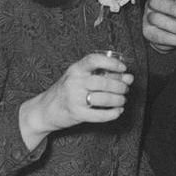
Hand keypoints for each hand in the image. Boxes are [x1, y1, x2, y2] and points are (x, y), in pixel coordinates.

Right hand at [18, 52, 133, 148]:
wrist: (46, 109)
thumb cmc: (67, 91)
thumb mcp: (81, 77)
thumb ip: (104, 75)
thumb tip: (128, 77)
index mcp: (76, 69)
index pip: (94, 60)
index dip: (111, 63)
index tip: (123, 68)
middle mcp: (74, 81)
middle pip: (103, 82)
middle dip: (120, 86)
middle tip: (125, 89)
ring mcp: (74, 98)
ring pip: (104, 98)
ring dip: (118, 100)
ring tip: (122, 100)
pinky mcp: (77, 114)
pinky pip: (100, 115)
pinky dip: (113, 114)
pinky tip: (117, 111)